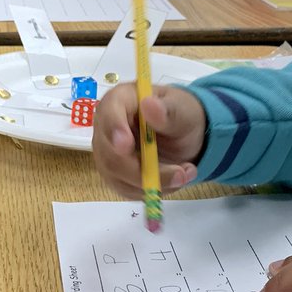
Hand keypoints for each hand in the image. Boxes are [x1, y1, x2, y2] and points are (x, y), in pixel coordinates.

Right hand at [92, 83, 205, 198]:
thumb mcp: (183, 111)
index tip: (127, 146)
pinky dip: (151, 190)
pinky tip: (172, 180)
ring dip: (153, 182)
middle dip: (142, 171)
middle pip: (110, 155)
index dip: (114, 129)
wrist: (183, 136)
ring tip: (184, 174)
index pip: (108, 113)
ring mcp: (107, 153)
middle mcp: (106, 127)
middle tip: (180, 174)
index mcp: (119, 101)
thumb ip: (168, 112)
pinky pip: (127, 189)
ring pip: (119, 177)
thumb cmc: (180, 116)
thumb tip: (149, 105)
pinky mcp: (115, 175)